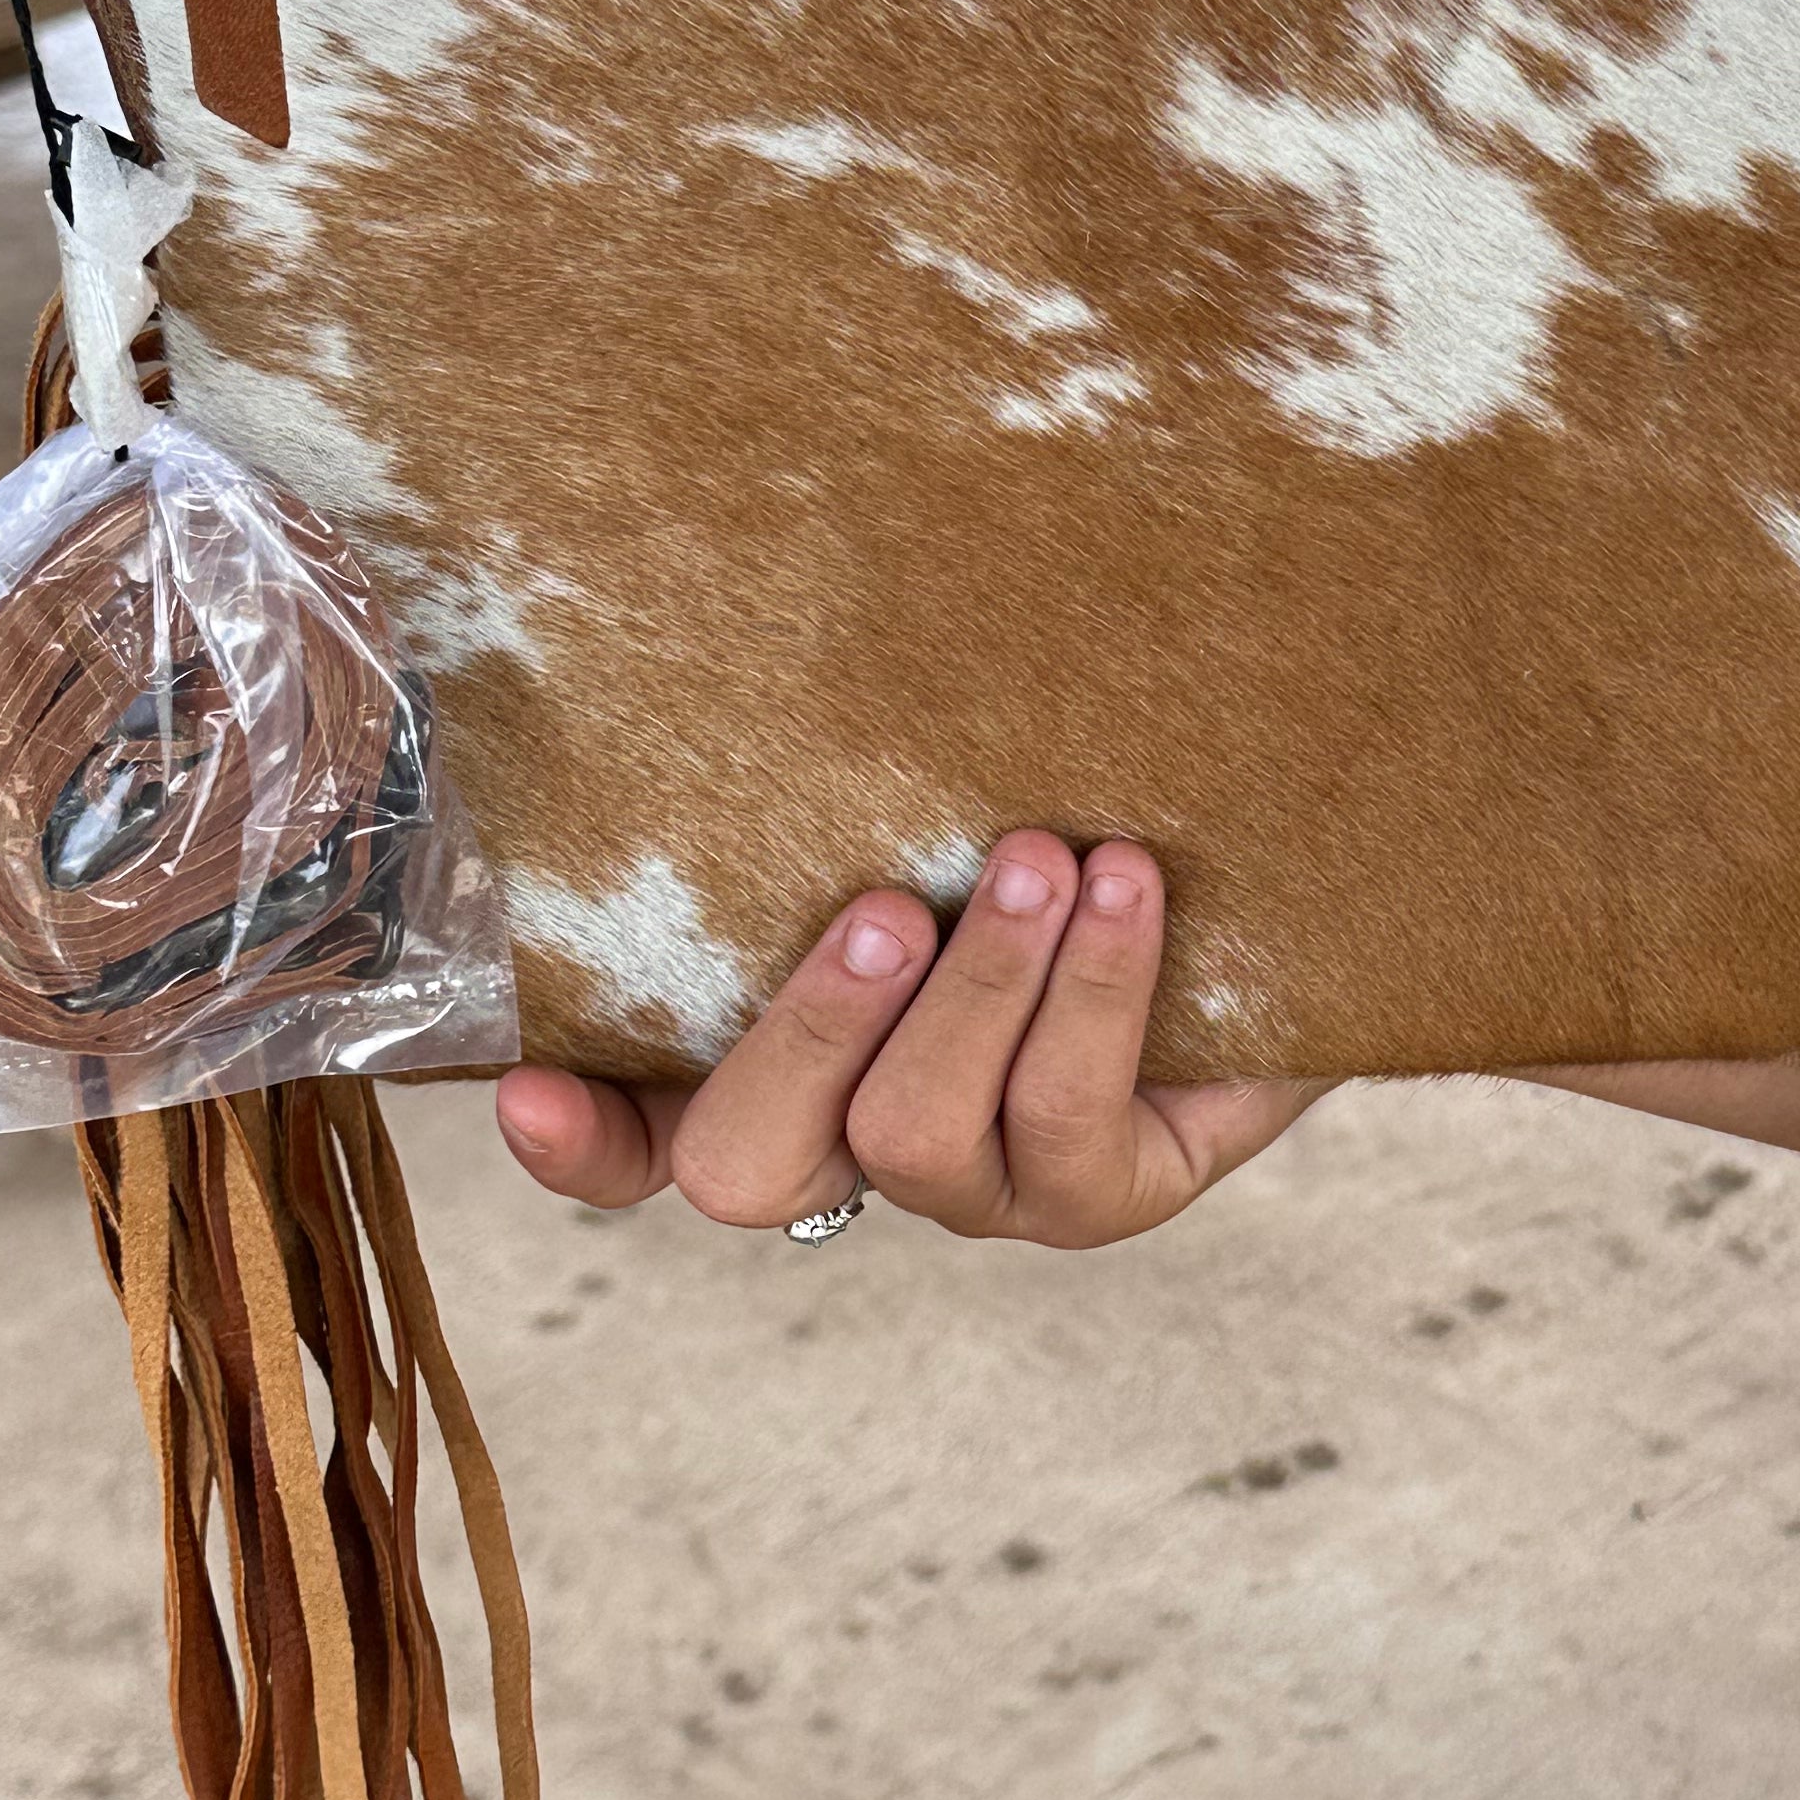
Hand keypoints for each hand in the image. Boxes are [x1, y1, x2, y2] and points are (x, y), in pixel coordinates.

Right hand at [493, 830, 1324, 1247]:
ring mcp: (978, 1188)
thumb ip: (828, 773)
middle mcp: (855, 1141)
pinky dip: (1094, 990)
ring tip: (1045, 857)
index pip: (636, 1139)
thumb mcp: (931, 786)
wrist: (1270, 869)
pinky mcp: (1101, 1193)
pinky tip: (1128, 886)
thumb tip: (731, 607)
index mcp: (774, 1055)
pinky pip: (1067, 1119)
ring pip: (915, 1136)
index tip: (528, 1084)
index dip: (577, 1140)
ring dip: (981, 988)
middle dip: (810, 1035)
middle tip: (884, 907)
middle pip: (749, 1167)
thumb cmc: (1058, 799)